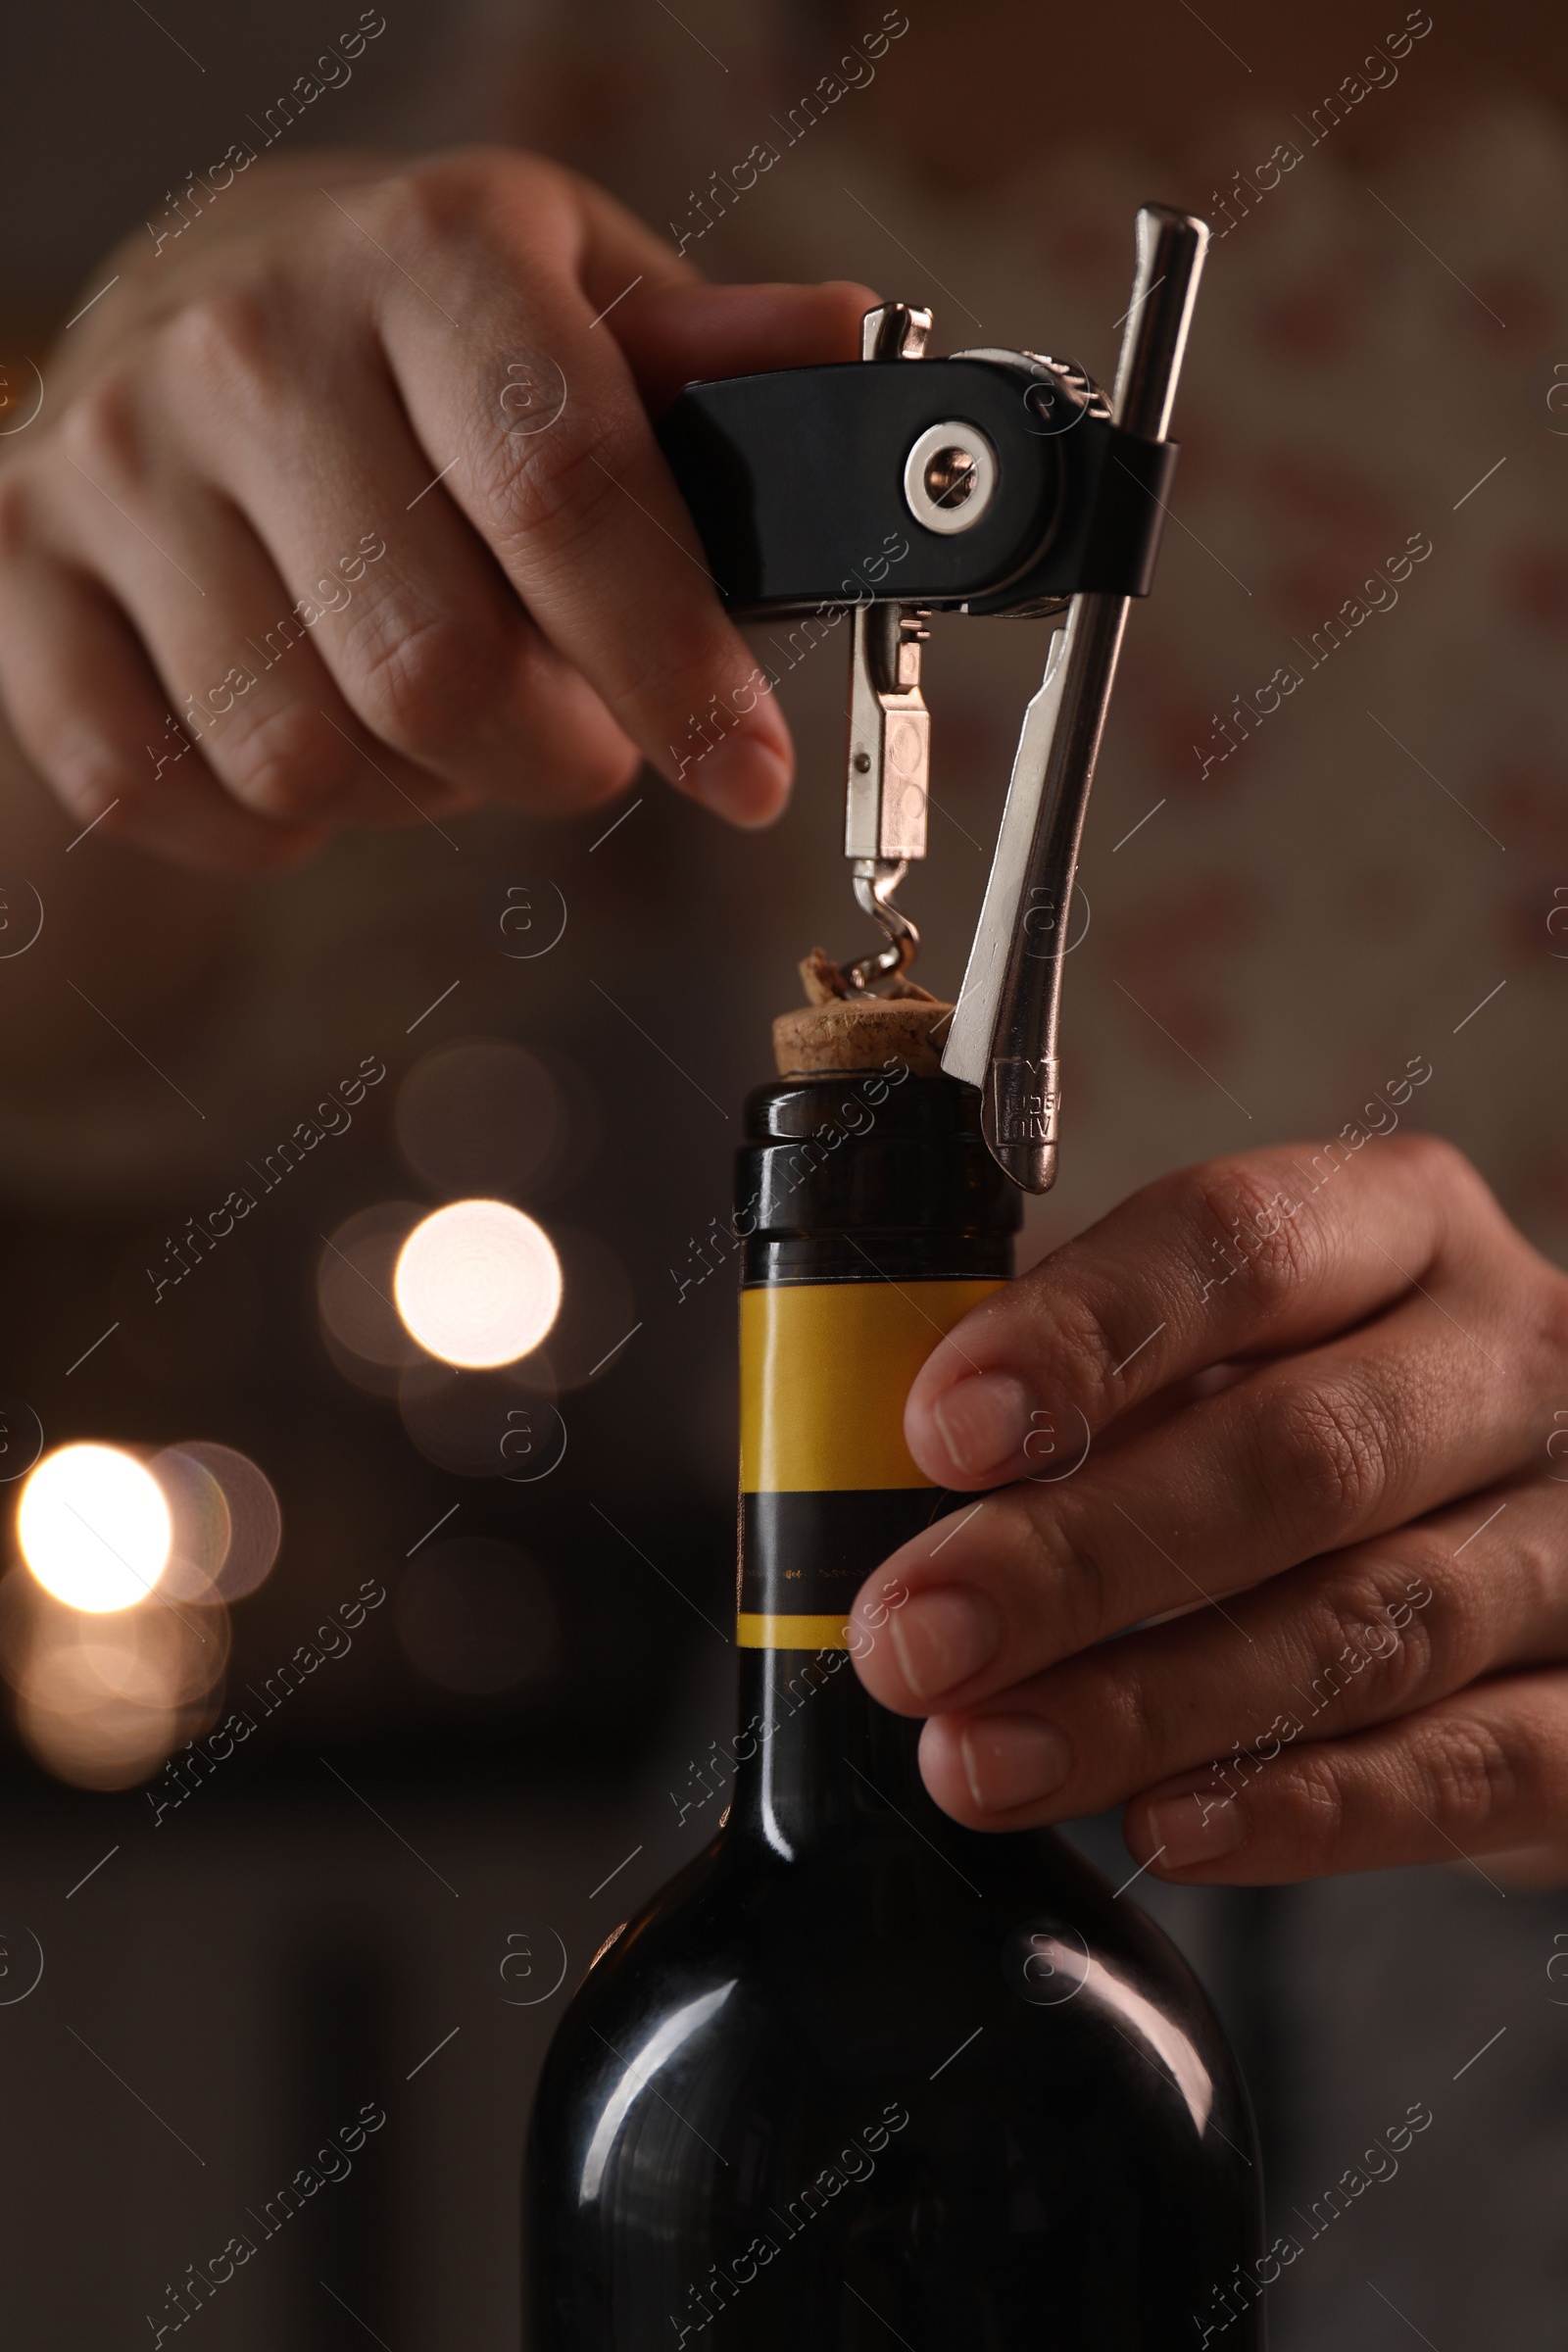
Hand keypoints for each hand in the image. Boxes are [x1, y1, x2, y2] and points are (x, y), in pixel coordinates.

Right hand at [0, 146, 871, 867]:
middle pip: (439, 671)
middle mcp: (250, 342)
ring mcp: (113, 462)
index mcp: (427, 255)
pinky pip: (162, 790)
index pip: (567, 493)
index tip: (745, 773)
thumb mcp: (579, 307)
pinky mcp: (19, 573)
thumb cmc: (417, 341)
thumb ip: (713, 367)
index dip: (677, 668)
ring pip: (304, 761)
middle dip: (554, 754)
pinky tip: (309, 727)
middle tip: (578, 735)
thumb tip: (849, 355)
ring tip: (428, 705)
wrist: (183, 323)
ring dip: (411, 789)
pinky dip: (268, 819)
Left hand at [849, 1134, 1567, 1883]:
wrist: (1553, 1568)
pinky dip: (1311, 1809)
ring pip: (1373, 1623)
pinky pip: (1474, 1770)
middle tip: (916, 1636)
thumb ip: (1099, 1394)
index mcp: (1402, 1230)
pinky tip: (1170, 1827)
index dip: (1082, 1336)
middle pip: (1300, 1450)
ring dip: (1152, 1700)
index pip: (1239, 1244)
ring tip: (984, 1755)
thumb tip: (883, 1474)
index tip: (939, 1430)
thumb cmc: (1334, 1438)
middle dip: (1081, 1555)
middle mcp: (1516, 1361)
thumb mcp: (1232, 1363)